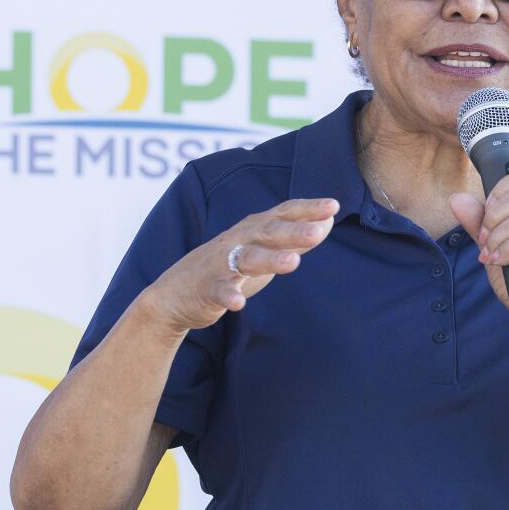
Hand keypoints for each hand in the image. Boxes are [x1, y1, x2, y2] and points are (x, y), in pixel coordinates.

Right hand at [143, 197, 338, 332]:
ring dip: (270, 260)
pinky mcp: (207, 289)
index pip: (283, 213)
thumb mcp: (264, 250)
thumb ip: (295, 238)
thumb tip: (328, 222)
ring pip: (247, 259)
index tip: (333, 206)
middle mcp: (239, 241)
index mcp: (254, 229)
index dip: (307, 209)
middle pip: (269, 232)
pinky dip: (228, 296)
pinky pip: (219, 291)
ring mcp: (222, 264)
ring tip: (293, 263)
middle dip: (294, 231)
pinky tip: (238, 304)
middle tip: (319, 231)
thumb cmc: (228, 267)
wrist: (175, 294)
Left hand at [449, 167, 508, 339]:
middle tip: (485, 237)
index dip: (502, 189)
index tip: (487, 213)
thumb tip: (457, 199)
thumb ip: (480, 222)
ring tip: (491, 252)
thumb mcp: (496, 244)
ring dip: (499, 234)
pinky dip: (508, 250)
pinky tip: (499, 261)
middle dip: (496, 213)